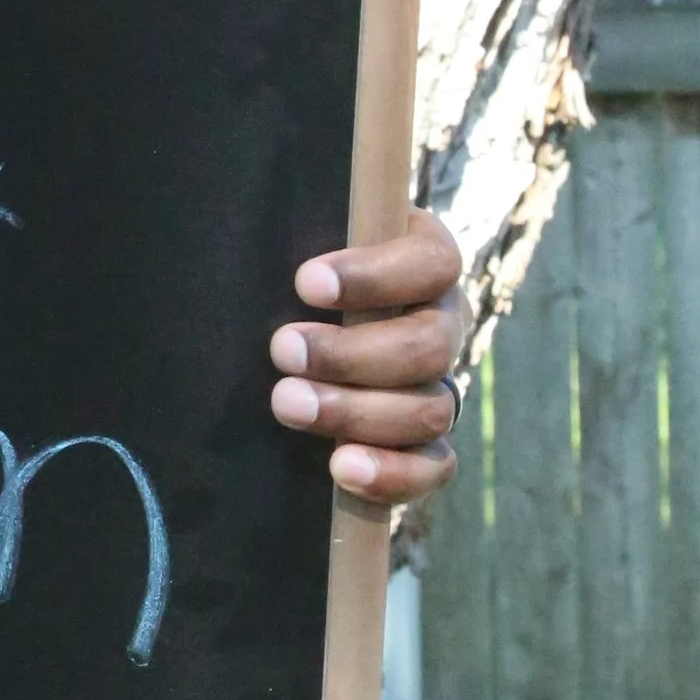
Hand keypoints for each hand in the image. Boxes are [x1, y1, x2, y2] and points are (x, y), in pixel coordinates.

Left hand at [268, 208, 465, 503]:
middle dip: (350, 353)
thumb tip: (259, 226)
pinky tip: (340, 466)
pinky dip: (392, 472)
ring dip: (355, 411)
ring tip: (287, 403)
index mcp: (423, 263)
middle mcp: (440, 324)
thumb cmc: (286, 280)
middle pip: (429, 346)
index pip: (432, 262)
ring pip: (430, 410)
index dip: (375, 276)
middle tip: (281, 349)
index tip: (305, 283)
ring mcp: (438, 386)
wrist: (284, 333)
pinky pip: (434, 466)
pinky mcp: (424, 444)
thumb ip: (291, 240)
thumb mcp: (292, 249)